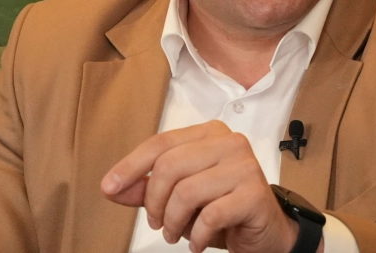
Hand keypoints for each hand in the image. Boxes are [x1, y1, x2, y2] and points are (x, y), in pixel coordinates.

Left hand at [101, 120, 299, 252]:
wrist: (266, 233)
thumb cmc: (222, 210)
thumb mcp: (179, 198)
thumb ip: (147, 189)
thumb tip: (113, 187)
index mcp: (209, 134)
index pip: (161, 144)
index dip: (130, 166)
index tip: (109, 187)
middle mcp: (229, 143)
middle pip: (170, 166)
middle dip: (154, 202)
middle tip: (157, 224)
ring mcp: (245, 166)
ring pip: (187, 191)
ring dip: (173, 222)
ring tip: (176, 234)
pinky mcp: (255, 194)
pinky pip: (210, 215)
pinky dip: (197, 236)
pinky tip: (198, 242)